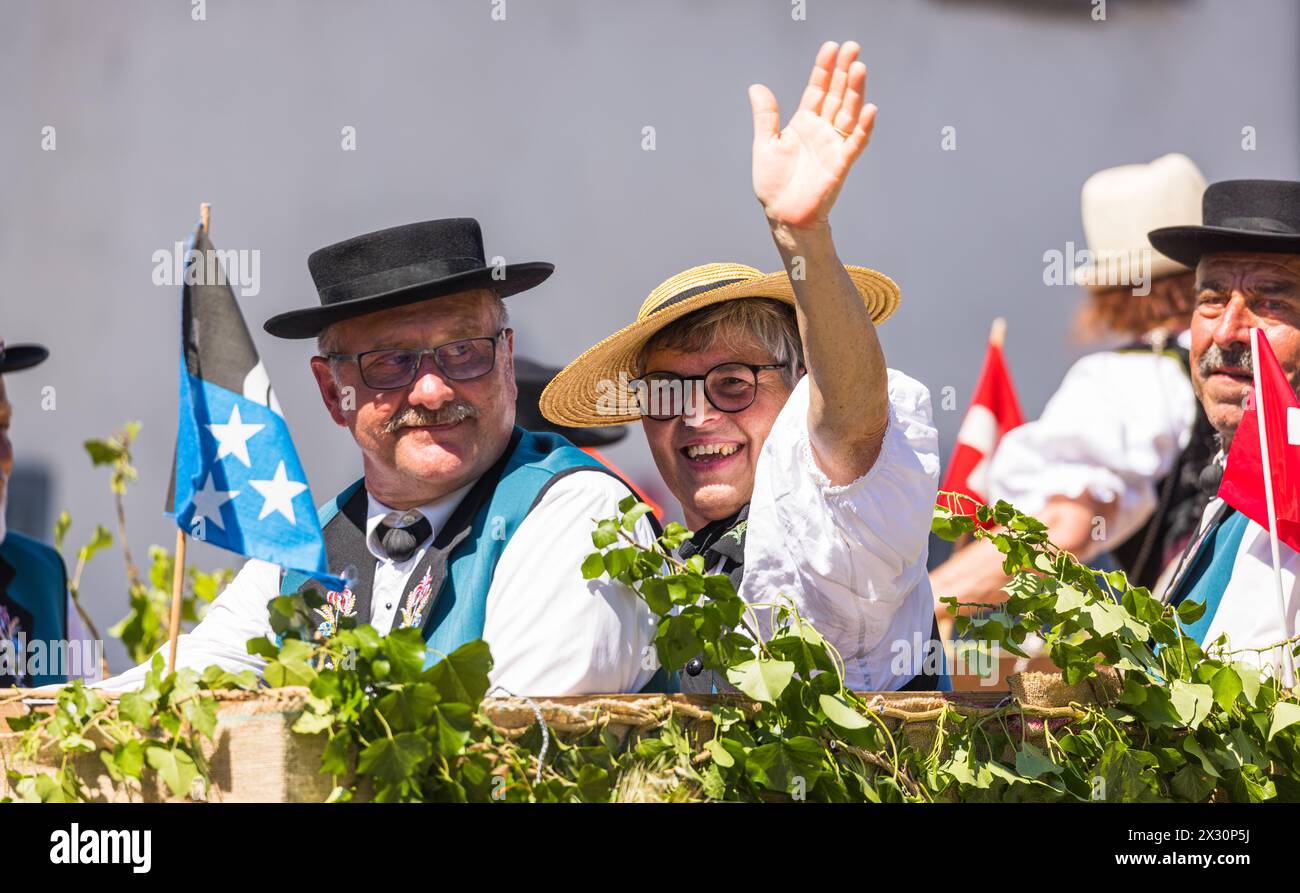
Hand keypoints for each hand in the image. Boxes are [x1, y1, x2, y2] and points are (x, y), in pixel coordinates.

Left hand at [749, 41, 876, 230]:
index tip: (831, 47)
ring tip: (859, 68)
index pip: (818, 89)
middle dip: (844, 71)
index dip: (824, 69)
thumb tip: (756, 86)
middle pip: (838, 95)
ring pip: (849, 113)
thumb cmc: (775, 184)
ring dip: (855, 91)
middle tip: (853, 47)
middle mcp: (822, 130)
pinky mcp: (841, 164)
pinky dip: (864, 127)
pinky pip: (855, 143)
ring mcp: (834, 145)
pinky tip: (869, 109)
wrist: (783, 215)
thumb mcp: (766, 144)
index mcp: (805, 122)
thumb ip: (766, 115)